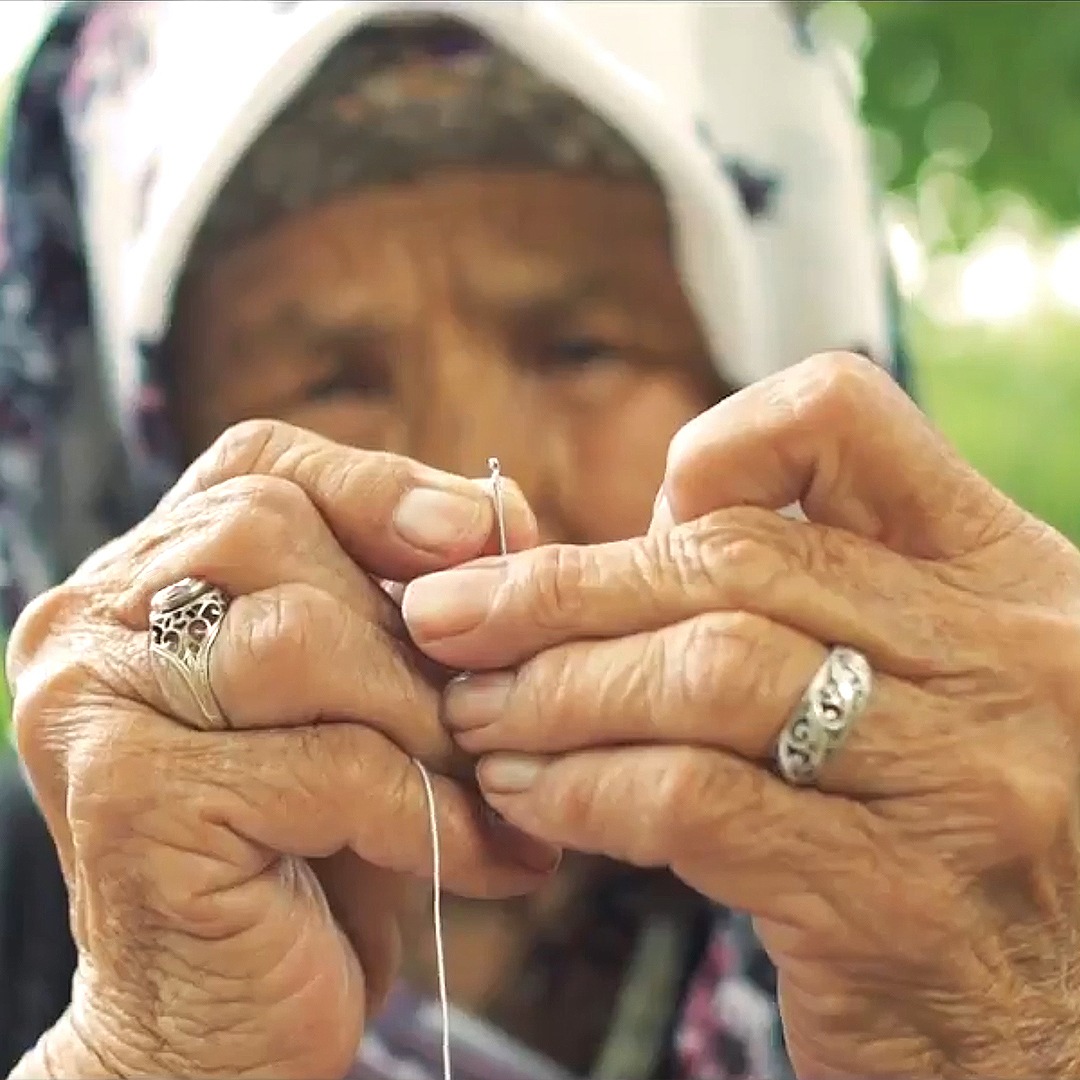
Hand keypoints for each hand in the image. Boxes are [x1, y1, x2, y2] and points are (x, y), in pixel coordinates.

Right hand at [8, 420, 556, 1079]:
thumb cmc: (312, 852)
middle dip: (411, 629)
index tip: (483, 534)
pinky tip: (489, 860)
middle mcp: (91, 624)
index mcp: (143, 580)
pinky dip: (430, 813)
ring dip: (425, 720)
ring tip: (494, 789)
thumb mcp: (366, 707)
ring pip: (294, 641)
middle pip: (271, 536)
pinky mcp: (129, 801)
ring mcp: (94, 708)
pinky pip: (323, 763)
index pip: (255, 468)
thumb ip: (408, 608)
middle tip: (494, 715)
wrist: (223, 1028)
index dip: (375, 486)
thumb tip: (502, 513)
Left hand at [402, 355, 1079, 1077]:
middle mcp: (1003, 658)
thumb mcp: (925, 688)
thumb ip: (810, 605)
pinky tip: (532, 798)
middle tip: (451, 618)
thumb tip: (624, 554)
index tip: (633, 518)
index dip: (713, 450)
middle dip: (560, 589)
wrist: (1043, 1034)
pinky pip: (695, 801)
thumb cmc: (951, 841)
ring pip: (703, 672)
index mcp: (1006, 576)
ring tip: (477, 715)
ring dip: (556, 690)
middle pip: (730, 561)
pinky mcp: (897, 901)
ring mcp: (961, 777)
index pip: (843, 423)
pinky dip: (587, 789)